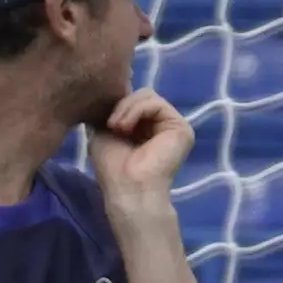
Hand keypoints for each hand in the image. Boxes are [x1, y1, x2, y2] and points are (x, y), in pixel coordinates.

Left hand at [87, 88, 194, 218]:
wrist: (127, 189)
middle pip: (142, 95)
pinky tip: (126, 127)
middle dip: (122, 105)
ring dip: (127, 108)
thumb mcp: (102, 133)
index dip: (117, 104)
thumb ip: (109, 113)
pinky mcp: (180, 127)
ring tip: (117, 128)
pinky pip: (156, 103)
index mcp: (144, 128)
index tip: (103, 119)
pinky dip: (137, 110)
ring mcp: (172, 125)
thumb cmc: (112, 169)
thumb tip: (108, 93)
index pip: (134, 101)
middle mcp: (160, 125)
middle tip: (111, 125)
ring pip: (148, 95)